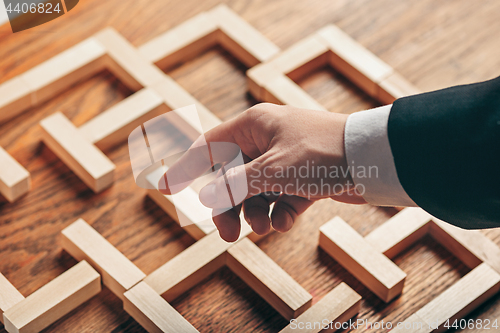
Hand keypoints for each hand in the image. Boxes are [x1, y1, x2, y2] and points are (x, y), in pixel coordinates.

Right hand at [159, 103, 365, 241]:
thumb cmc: (322, 153)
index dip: (185, 167)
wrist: (374, 160)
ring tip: (266, 228)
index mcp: (254, 126)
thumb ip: (236, 183)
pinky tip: (286, 222)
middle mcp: (267, 140)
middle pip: (232, 176)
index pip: (209, 146)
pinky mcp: (304, 177)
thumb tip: (206, 193)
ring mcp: (285, 159)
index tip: (164, 188)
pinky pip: (280, 198)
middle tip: (227, 235)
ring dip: (257, 212)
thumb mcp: (272, 170)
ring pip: (256, 191)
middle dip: (229, 206)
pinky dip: (280, 212)